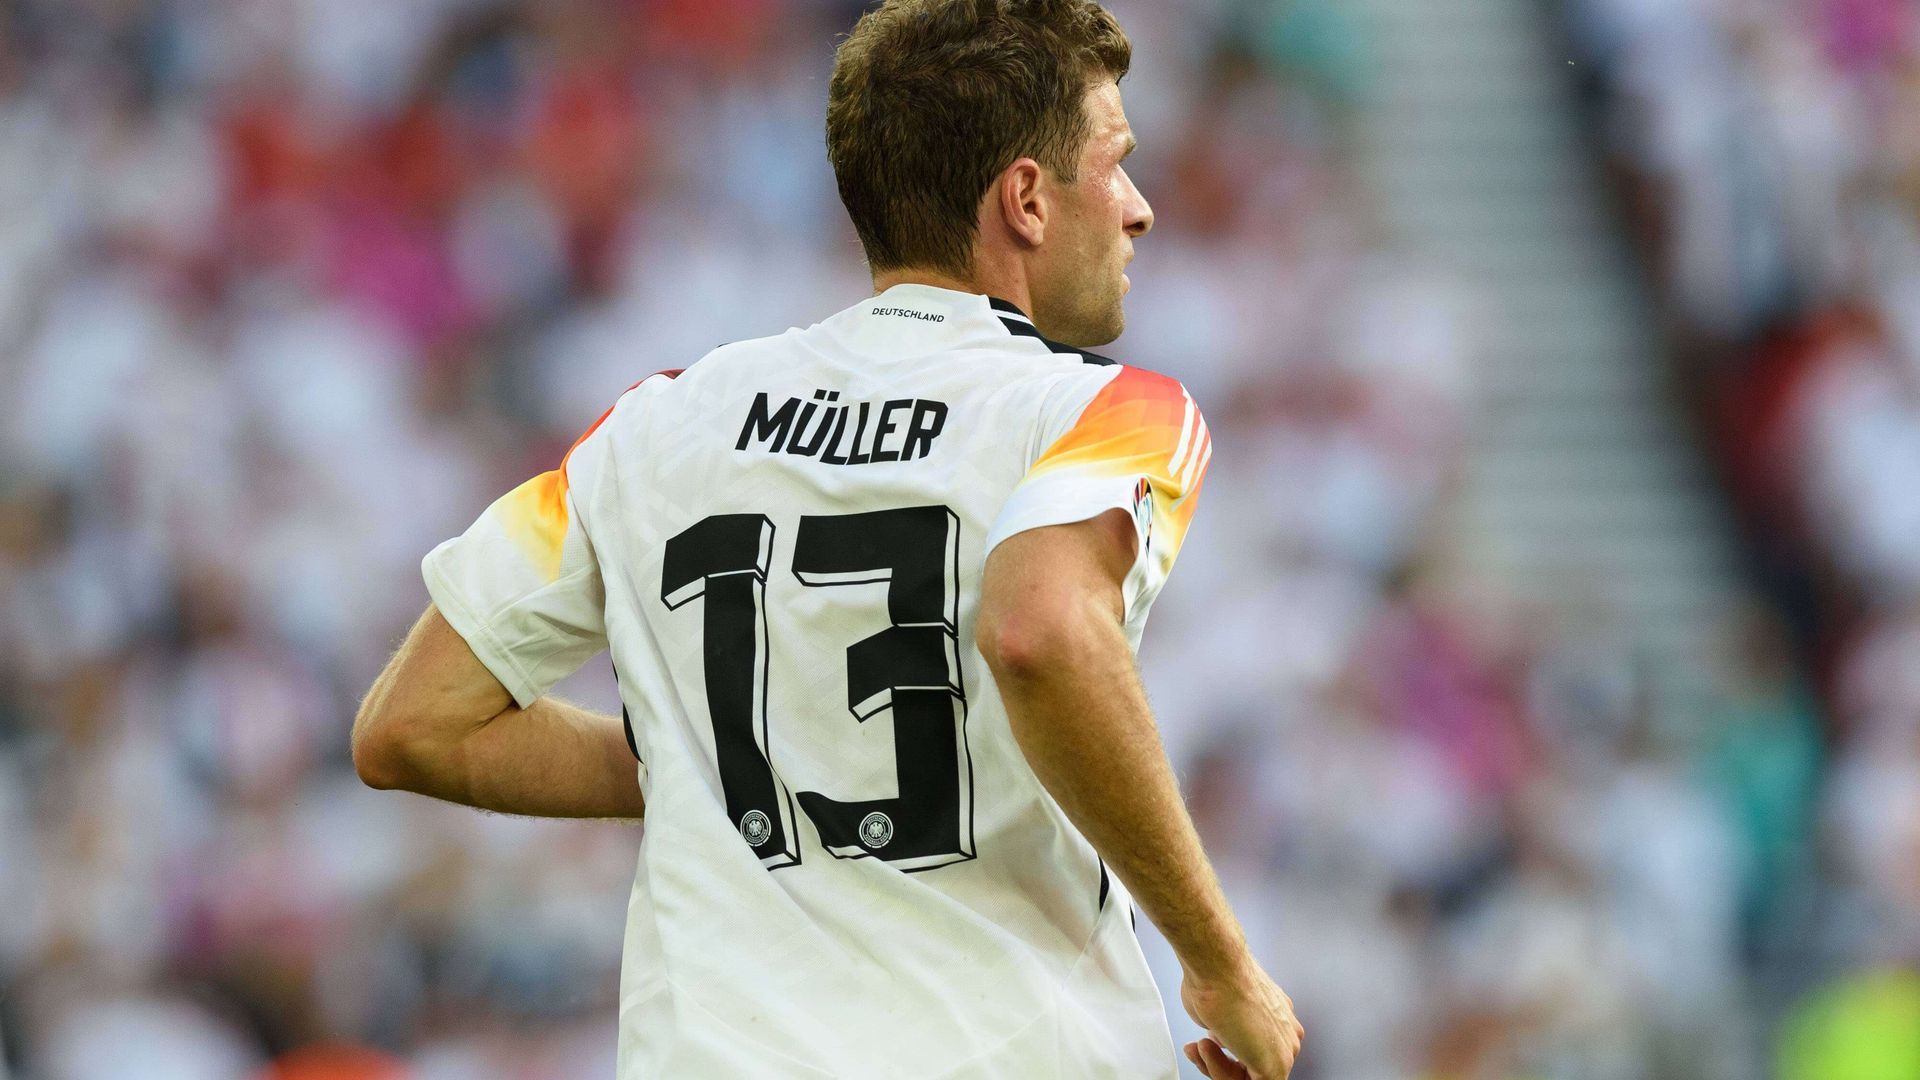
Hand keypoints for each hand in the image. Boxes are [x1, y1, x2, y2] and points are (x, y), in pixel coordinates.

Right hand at [1179, 961, 1302, 1078]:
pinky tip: (1206, 1050)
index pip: (1251, 1048)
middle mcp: (1286, 1034)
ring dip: (1216, 1067)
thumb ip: (1228, 1028)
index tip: (1205, 1042)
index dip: (1224, 1051)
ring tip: (1201, 1045)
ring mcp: (1284, 1051)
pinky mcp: (1275, 1068)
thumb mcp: (1220, 1009)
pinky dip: (1219, 1072)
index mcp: (1278, 1018)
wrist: (1219, 971)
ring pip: (1249, 1077)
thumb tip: (1220, 1034)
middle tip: (1200, 1048)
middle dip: (1218, 1061)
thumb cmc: (1219, 980)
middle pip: (1252, 1065)